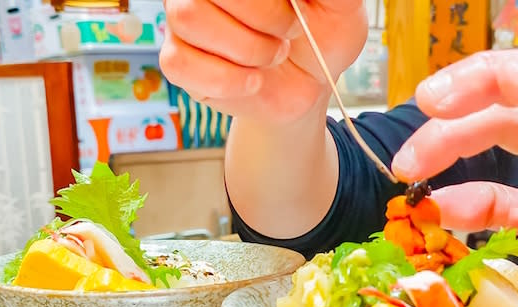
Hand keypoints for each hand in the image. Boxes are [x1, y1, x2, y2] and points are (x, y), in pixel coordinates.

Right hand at [160, 0, 367, 121]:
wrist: (310, 87)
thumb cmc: (320, 36)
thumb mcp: (339, 7)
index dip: (266, 2)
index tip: (293, 10)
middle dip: (263, 16)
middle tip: (290, 33)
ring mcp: (184, 19)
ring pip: (189, 18)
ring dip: (247, 48)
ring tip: (273, 56)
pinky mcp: (177, 61)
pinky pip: (180, 63)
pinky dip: (228, 79)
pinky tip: (253, 81)